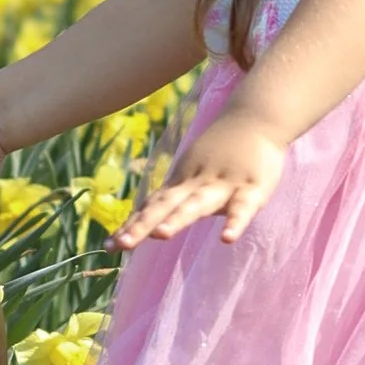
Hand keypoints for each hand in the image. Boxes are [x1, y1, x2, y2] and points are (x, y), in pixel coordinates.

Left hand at [117, 107, 288, 247]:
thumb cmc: (222, 151)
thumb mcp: (193, 173)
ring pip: (198, 203)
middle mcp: (196, 183)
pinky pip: (243, 208)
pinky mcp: (252, 188)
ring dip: (178, 218)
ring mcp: (223, 184)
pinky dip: (235, 222)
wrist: (256, 117)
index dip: (131, 225)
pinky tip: (227, 239)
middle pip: (165, 205)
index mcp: (182, 182)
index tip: (108, 247)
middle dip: (143, 225)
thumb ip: (174, 199)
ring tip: (161, 235)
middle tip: (122, 244)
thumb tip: (148, 227)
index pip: (151, 206)